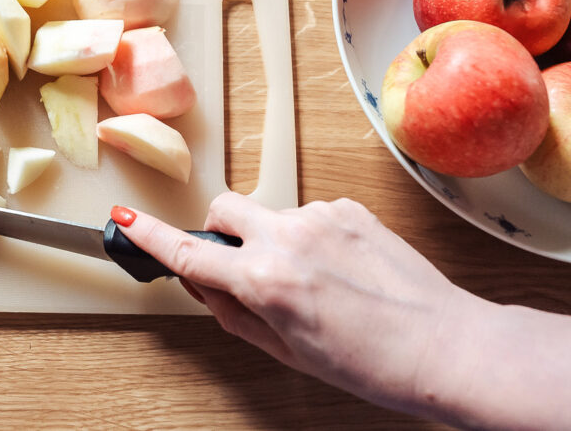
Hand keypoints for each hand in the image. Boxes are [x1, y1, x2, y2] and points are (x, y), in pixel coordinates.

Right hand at [115, 193, 480, 414]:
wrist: (443, 344)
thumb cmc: (373, 362)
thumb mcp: (287, 350)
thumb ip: (234, 312)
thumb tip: (204, 285)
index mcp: (267, 280)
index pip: (191, 252)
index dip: (152, 235)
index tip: (127, 220)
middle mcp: (289, 237)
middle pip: (224, 208)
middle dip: (221, 230)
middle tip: (239, 263)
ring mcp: (322, 216)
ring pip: (270, 214)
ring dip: (273, 240)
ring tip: (314, 283)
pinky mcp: (350, 208)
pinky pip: (309, 214)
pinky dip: (309, 237)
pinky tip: (338, 270)